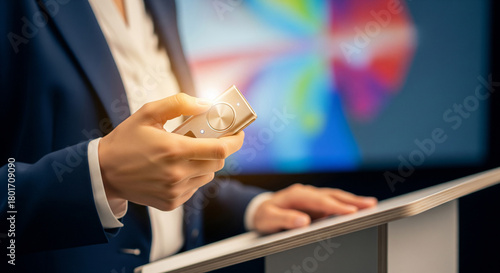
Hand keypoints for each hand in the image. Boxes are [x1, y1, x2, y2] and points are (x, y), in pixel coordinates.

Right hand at [98, 93, 244, 210]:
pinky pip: (194, 188)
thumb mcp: (148, 112)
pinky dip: (191, 177)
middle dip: (217, 149)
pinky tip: (174, 169)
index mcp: (174, 150)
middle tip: (207, 139)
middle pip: (217, 163)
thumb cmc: (126, 140)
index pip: (220, 149)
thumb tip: (206, 105)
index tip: (239, 133)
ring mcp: (174, 191)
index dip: (235, 140)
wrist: (104, 173)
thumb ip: (179, 103)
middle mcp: (177, 173)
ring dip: (204, 164)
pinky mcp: (171, 203)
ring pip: (207, 176)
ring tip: (185, 154)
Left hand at [253, 184, 376, 232]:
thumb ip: (285, 219)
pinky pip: (333, 202)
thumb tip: (303, 220)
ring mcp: (312, 196)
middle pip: (332, 195)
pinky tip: (359, 208)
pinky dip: (346, 204)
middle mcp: (307, 192)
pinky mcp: (315, 203)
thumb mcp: (269, 219)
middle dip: (352, 200)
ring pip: (335, 197)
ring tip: (371, 205)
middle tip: (371, 204)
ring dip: (352, 200)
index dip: (336, 206)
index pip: (320, 200)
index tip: (352, 211)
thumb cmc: (264, 215)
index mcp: (297, 194)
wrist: (259, 210)